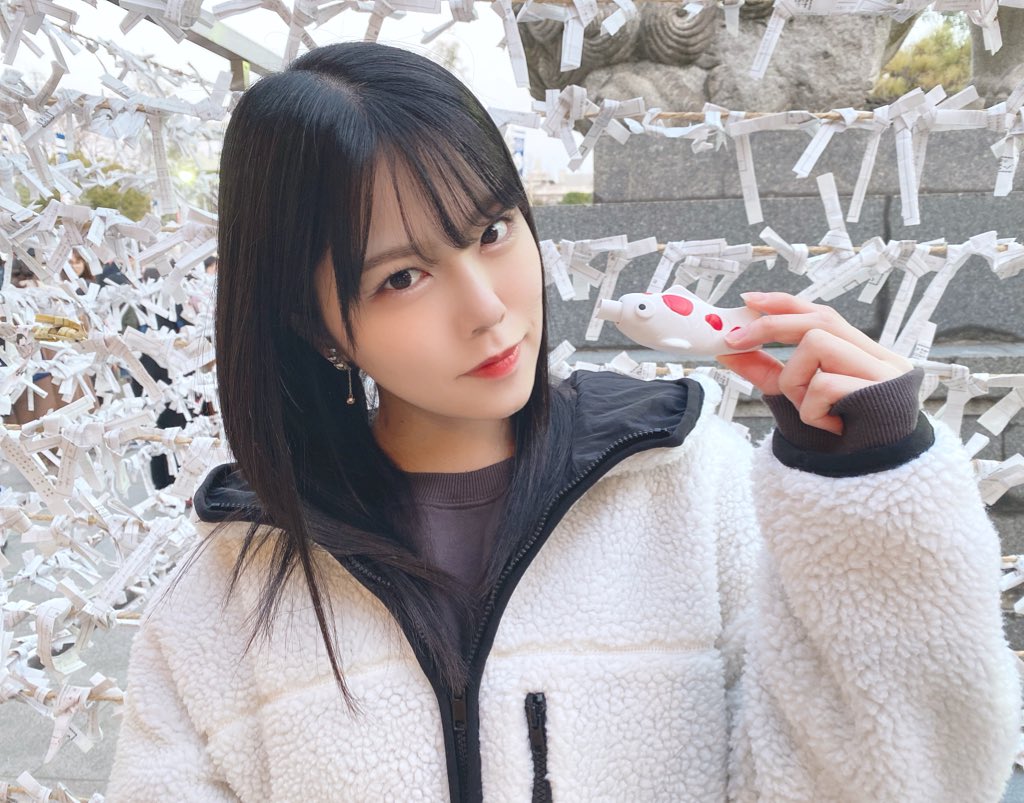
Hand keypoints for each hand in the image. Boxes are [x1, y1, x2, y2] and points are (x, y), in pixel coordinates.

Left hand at [717, 292, 912, 435]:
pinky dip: (811, 409)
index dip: (784, 303)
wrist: (873, 477)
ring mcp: (883, 372)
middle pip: (818, 320)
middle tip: (734, 341)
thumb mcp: (795, 397)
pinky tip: (829, 426)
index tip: (748, 301)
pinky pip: (822, 385)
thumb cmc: (839, 437)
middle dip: (770, 326)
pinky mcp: (881, 393)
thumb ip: (767, 371)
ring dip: (795, 381)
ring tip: (809, 410)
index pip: (822, 314)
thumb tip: (729, 349)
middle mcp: (878, 356)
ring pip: (816, 345)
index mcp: (861, 353)